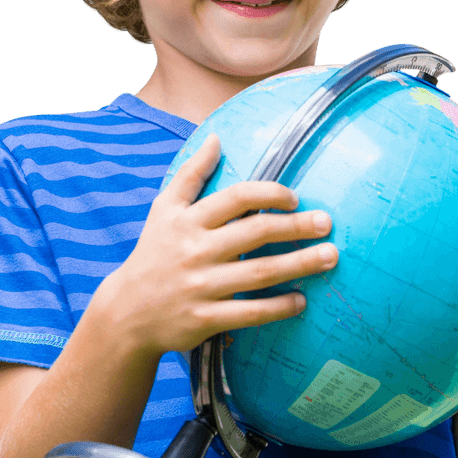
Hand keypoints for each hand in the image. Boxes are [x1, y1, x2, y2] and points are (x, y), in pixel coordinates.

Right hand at [108, 133, 337, 355]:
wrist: (126, 312)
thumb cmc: (153, 254)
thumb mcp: (163, 210)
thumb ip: (191, 174)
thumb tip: (215, 138)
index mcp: (188, 221)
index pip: (236, 198)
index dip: (269, 194)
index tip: (295, 197)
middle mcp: (195, 251)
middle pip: (254, 233)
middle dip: (295, 226)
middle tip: (327, 222)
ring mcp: (200, 287)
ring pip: (258, 273)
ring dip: (299, 264)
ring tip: (330, 257)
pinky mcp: (204, 319)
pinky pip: (249, 312)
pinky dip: (278, 307)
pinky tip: (301, 300)